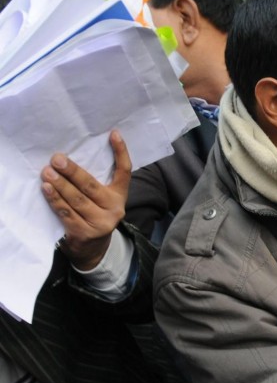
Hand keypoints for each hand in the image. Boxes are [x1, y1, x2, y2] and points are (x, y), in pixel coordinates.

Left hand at [42, 130, 131, 270]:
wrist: (92, 248)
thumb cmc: (93, 214)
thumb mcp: (102, 199)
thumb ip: (95, 182)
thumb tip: (73, 158)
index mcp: (120, 196)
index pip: (124, 171)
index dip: (121, 152)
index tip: (113, 134)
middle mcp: (114, 208)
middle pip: (92, 186)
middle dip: (73, 171)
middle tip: (57, 159)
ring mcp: (100, 222)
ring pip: (77, 200)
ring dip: (60, 185)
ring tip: (47, 172)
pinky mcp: (84, 232)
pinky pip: (66, 212)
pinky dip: (55, 200)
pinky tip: (46, 189)